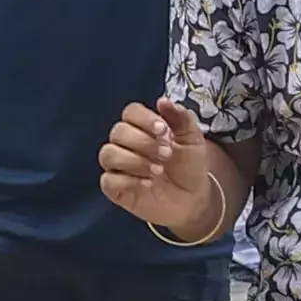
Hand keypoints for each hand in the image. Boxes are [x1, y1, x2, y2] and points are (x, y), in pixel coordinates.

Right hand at [97, 98, 238, 245]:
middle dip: (143, 142)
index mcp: (143, 127)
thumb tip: (163, 101)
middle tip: (166, 154)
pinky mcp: (115, 188)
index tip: (163, 129)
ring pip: (108, 154)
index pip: (130, 112)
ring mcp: (118, 166)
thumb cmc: (189, 166)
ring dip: (134, 161)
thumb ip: (181, 118)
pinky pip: (108, 180)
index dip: (144, 118)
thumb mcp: (193, 140)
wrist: (193, 199)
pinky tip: (147, 184)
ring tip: (158, 170)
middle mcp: (126, 144)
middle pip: (118, 132)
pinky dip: (128, 180)